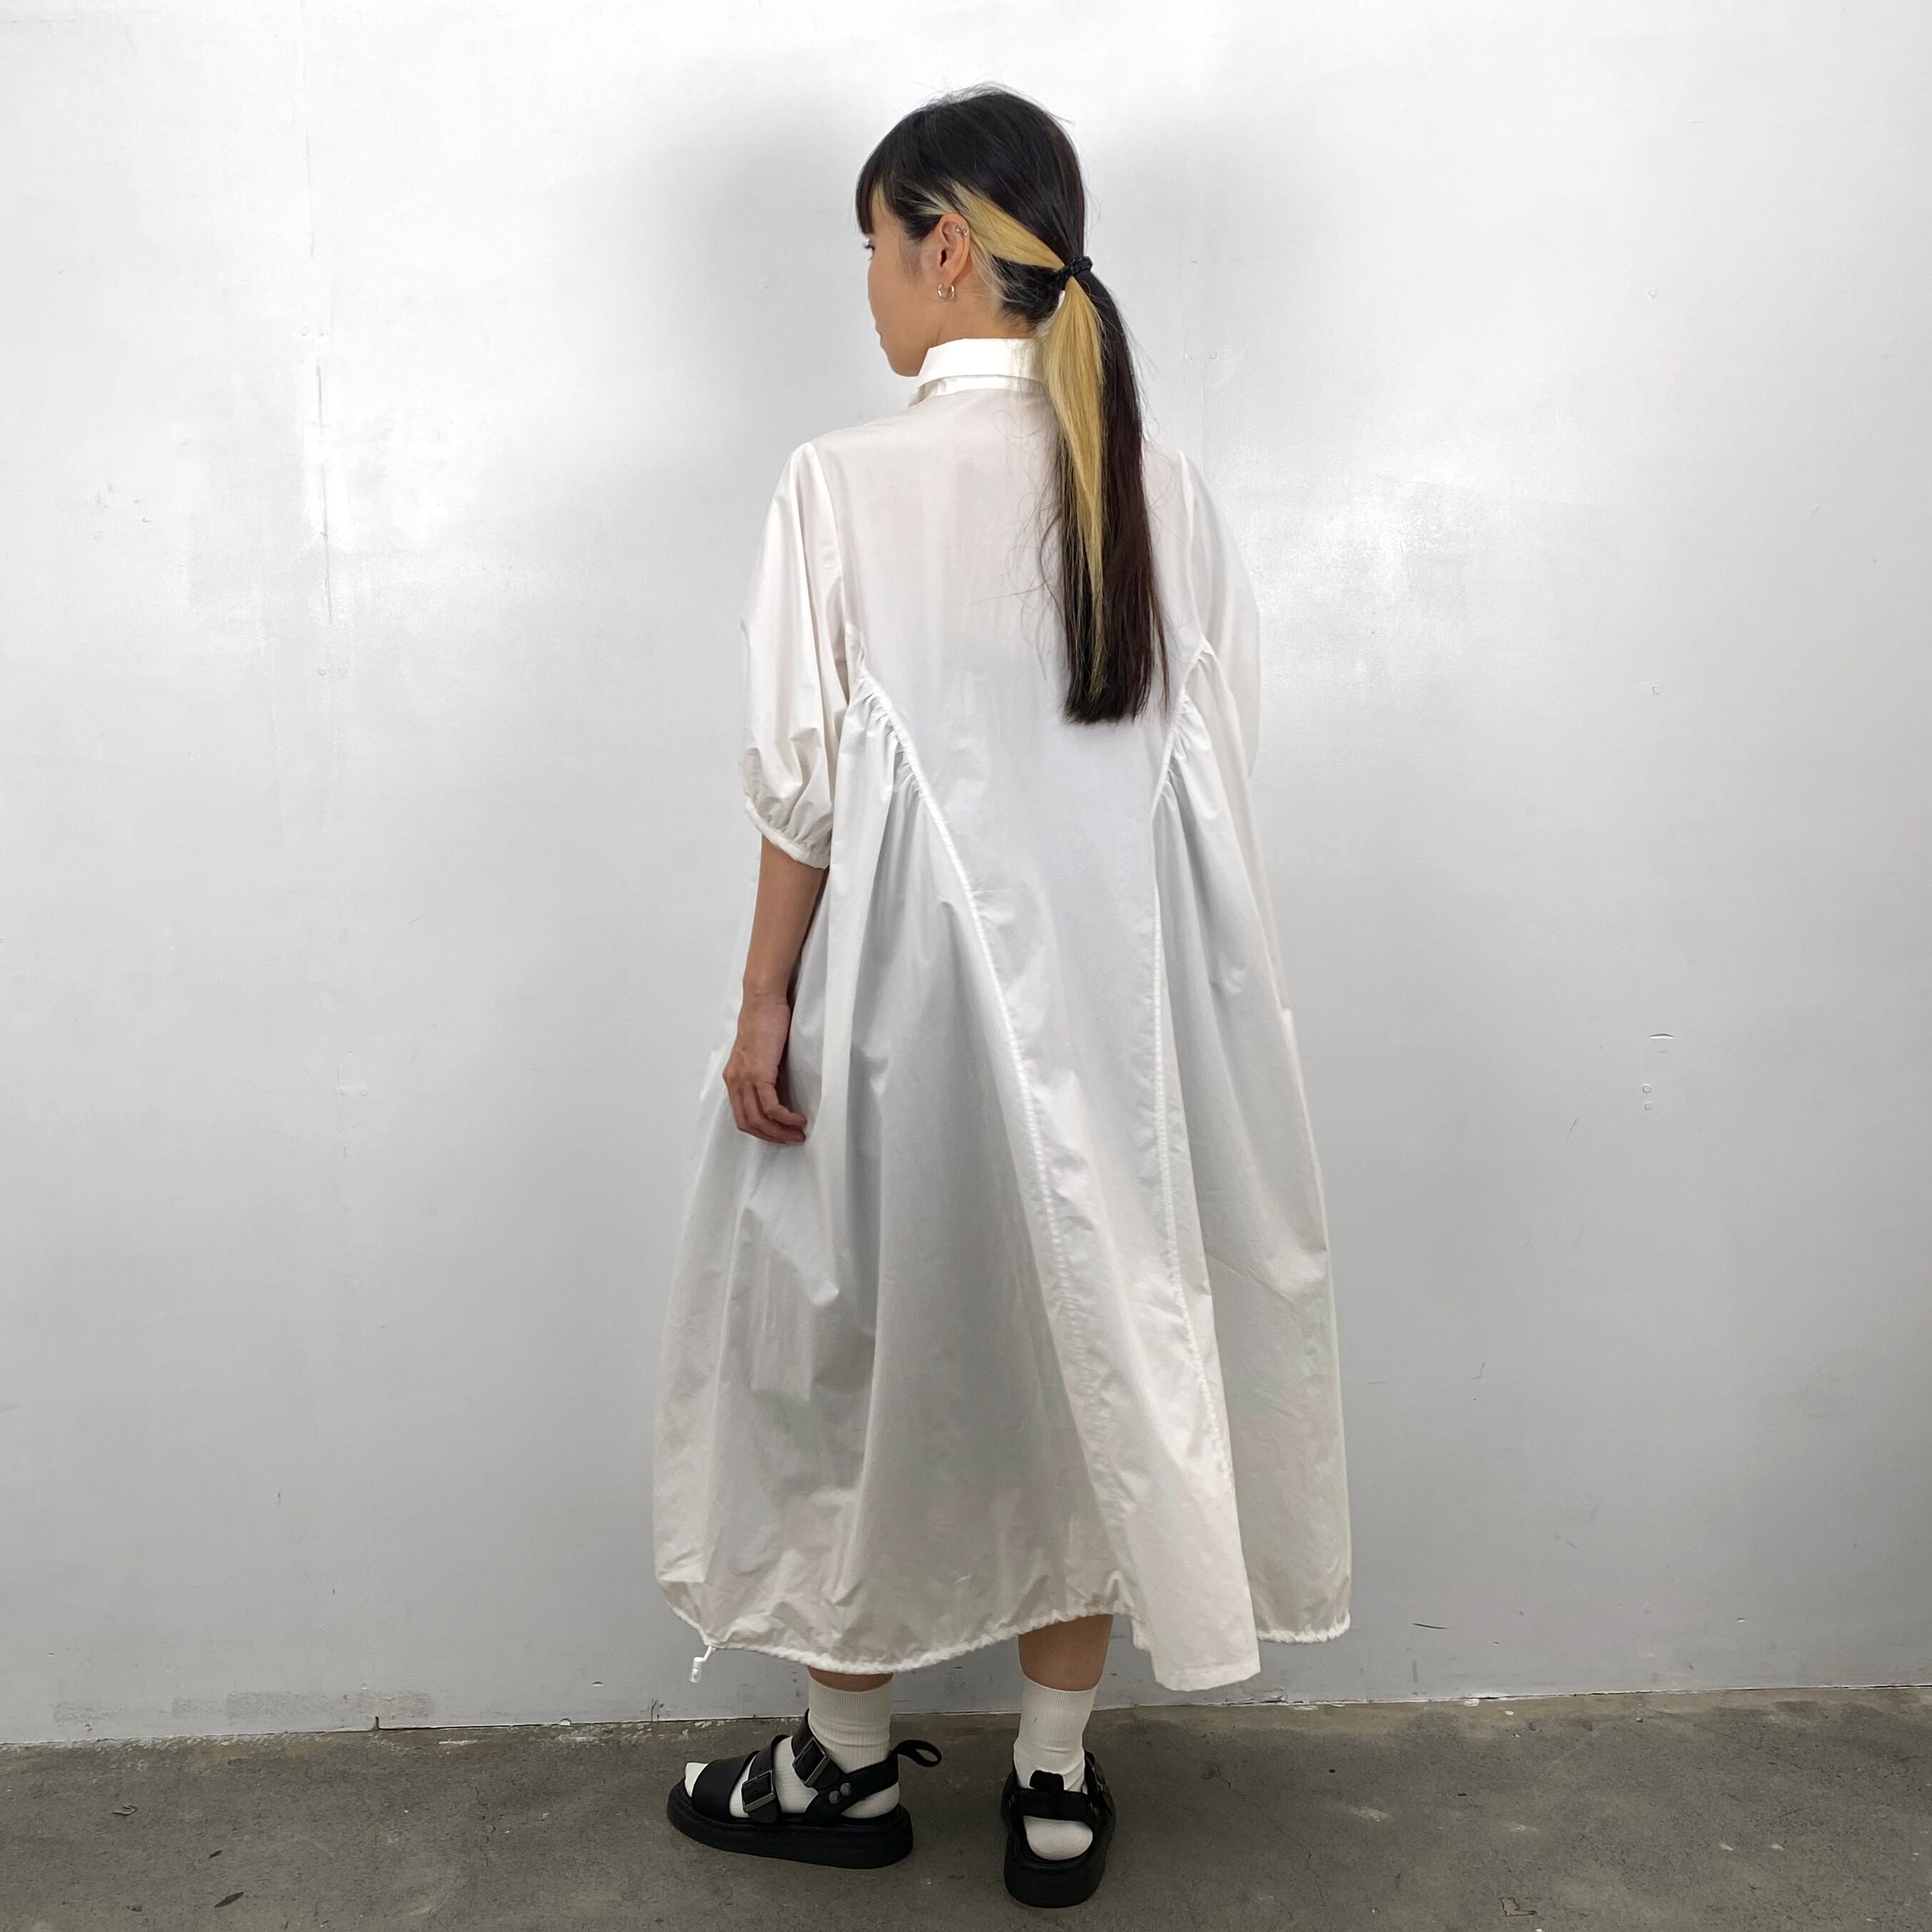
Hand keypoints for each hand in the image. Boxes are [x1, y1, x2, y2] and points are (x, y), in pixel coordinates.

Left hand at [723, 988, 807, 1143]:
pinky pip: (771, 1107)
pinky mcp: (759, 1073)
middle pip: (748, 1123)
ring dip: (780, 1131)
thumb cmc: (764, 1022)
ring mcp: (745, 1078)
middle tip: (791, 1139)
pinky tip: (797, 1118)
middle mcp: (734, 1081)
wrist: (763, 1002)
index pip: (741, 1116)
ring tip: (798, 1132)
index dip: (760, 1131)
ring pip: (759, 1119)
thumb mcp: (759, 1053)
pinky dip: (785, 1118)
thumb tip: (776, 1089)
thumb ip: (761, 1072)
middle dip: (771, 1136)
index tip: (779, 1133)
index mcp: (733, 1078)